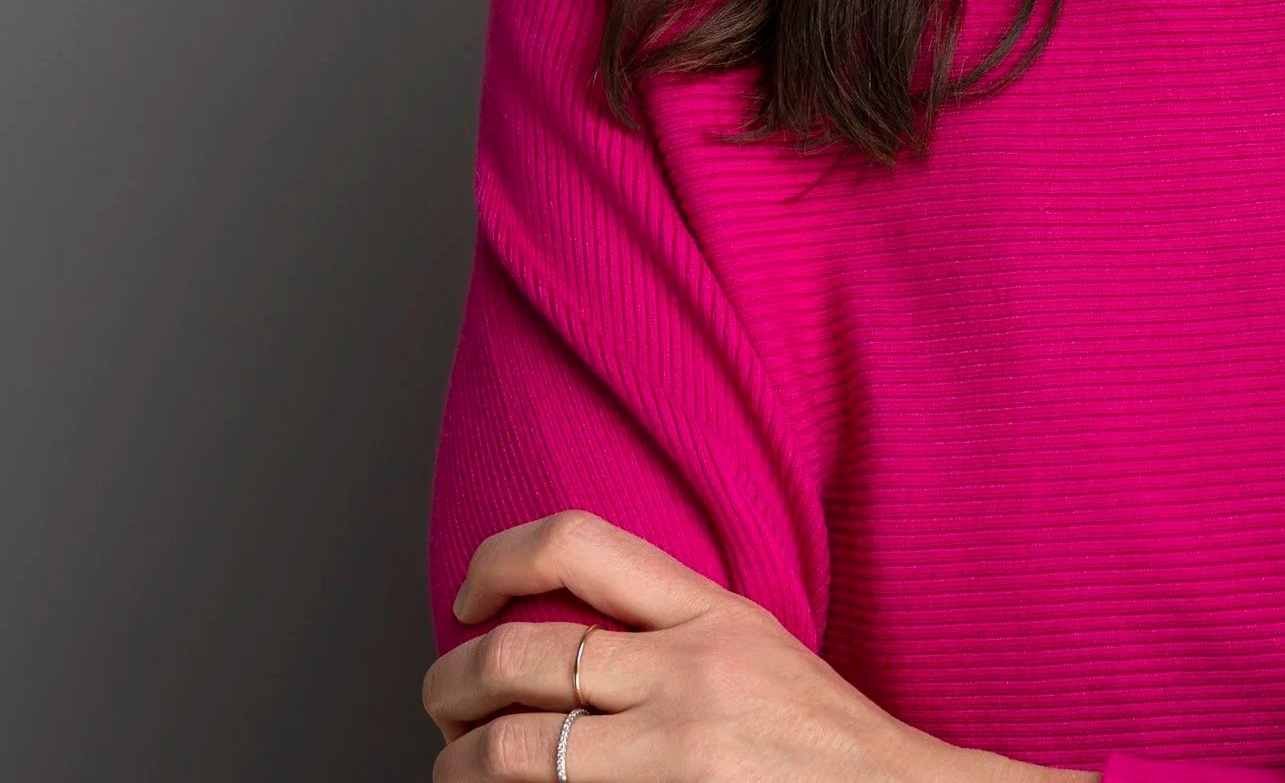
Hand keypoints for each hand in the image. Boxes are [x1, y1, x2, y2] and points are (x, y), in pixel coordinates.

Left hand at [422, 509, 1098, 782]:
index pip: (576, 544)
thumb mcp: (754, 651)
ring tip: (459, 769)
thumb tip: (560, 645)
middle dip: (448, 686)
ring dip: (458, 765)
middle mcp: (688, 674)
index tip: (469, 598)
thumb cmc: (821, 741)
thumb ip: (671, 633)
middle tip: (443, 708)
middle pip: (515, 656)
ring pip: (511, 751)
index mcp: (711, 612)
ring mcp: (673, 756)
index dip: (497, 559)